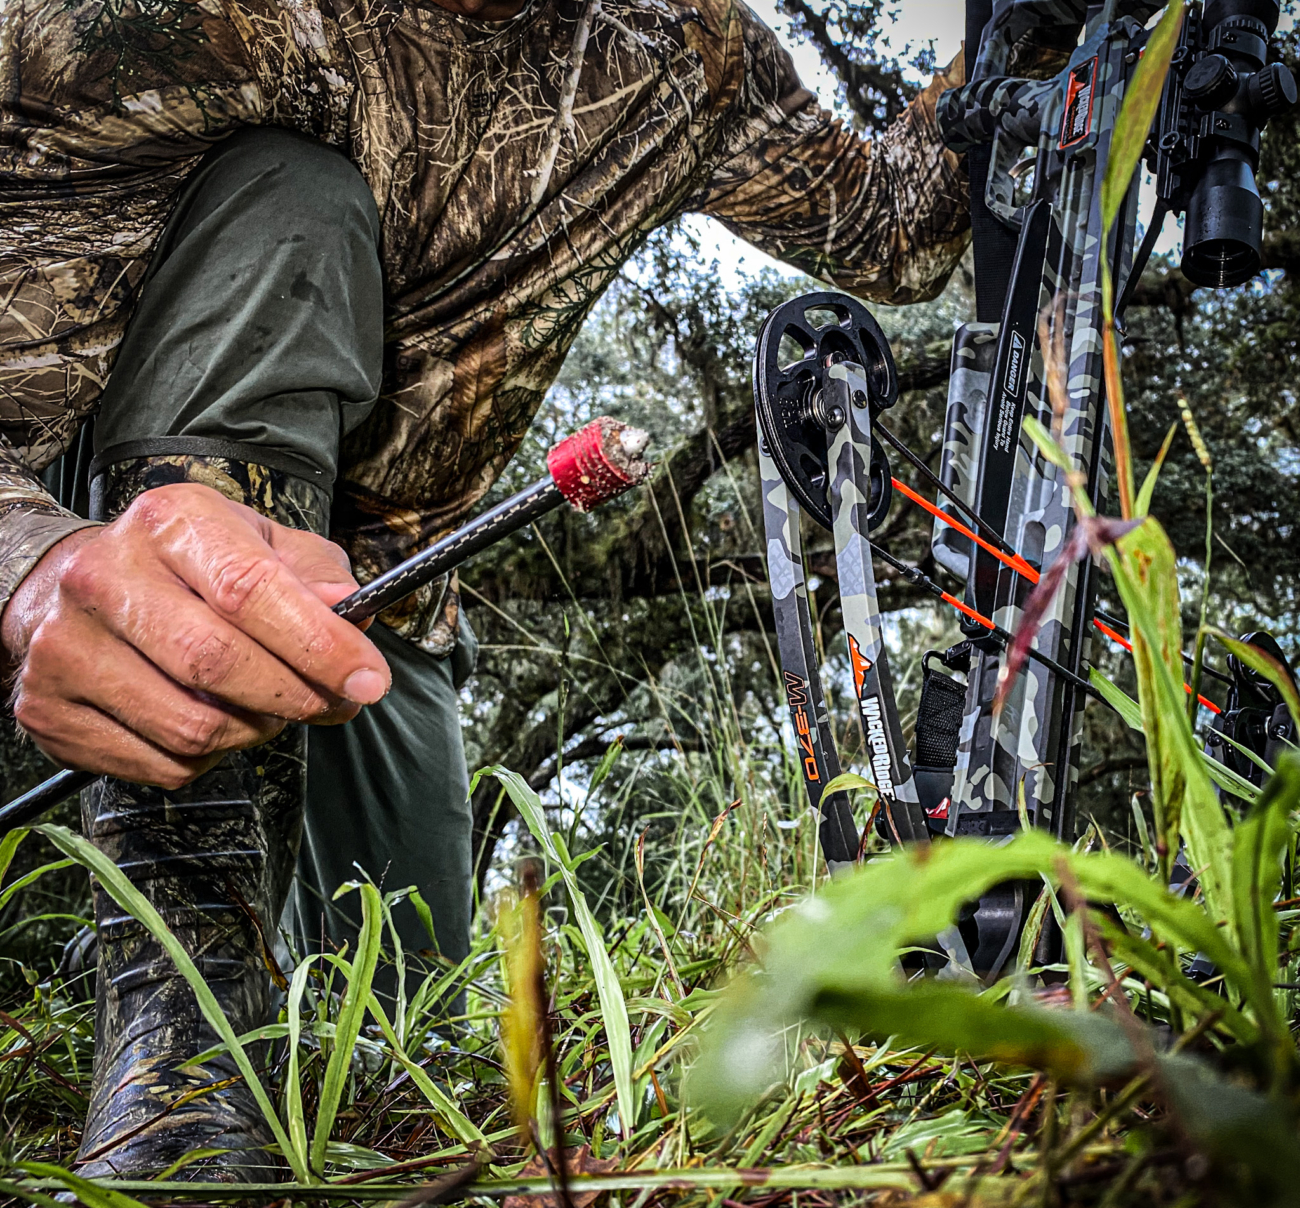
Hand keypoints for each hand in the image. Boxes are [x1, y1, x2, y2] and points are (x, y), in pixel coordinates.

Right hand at [2, 483, 390, 788]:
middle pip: (218, 664)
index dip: (320, 644)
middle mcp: (106, 577)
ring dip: (254, 731)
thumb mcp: (260, 543)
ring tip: (267, 708)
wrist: (71, 588)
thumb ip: (316, 575)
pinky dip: (207, 758)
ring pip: (192, 726)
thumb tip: (353, 615)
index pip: (251, 590)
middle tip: (330, 702)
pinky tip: (212, 722)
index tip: (369, 679)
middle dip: (296, 696)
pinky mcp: (48, 708)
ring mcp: (67, 645)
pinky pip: (159, 763)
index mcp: (169, 523)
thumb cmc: (187, 568)